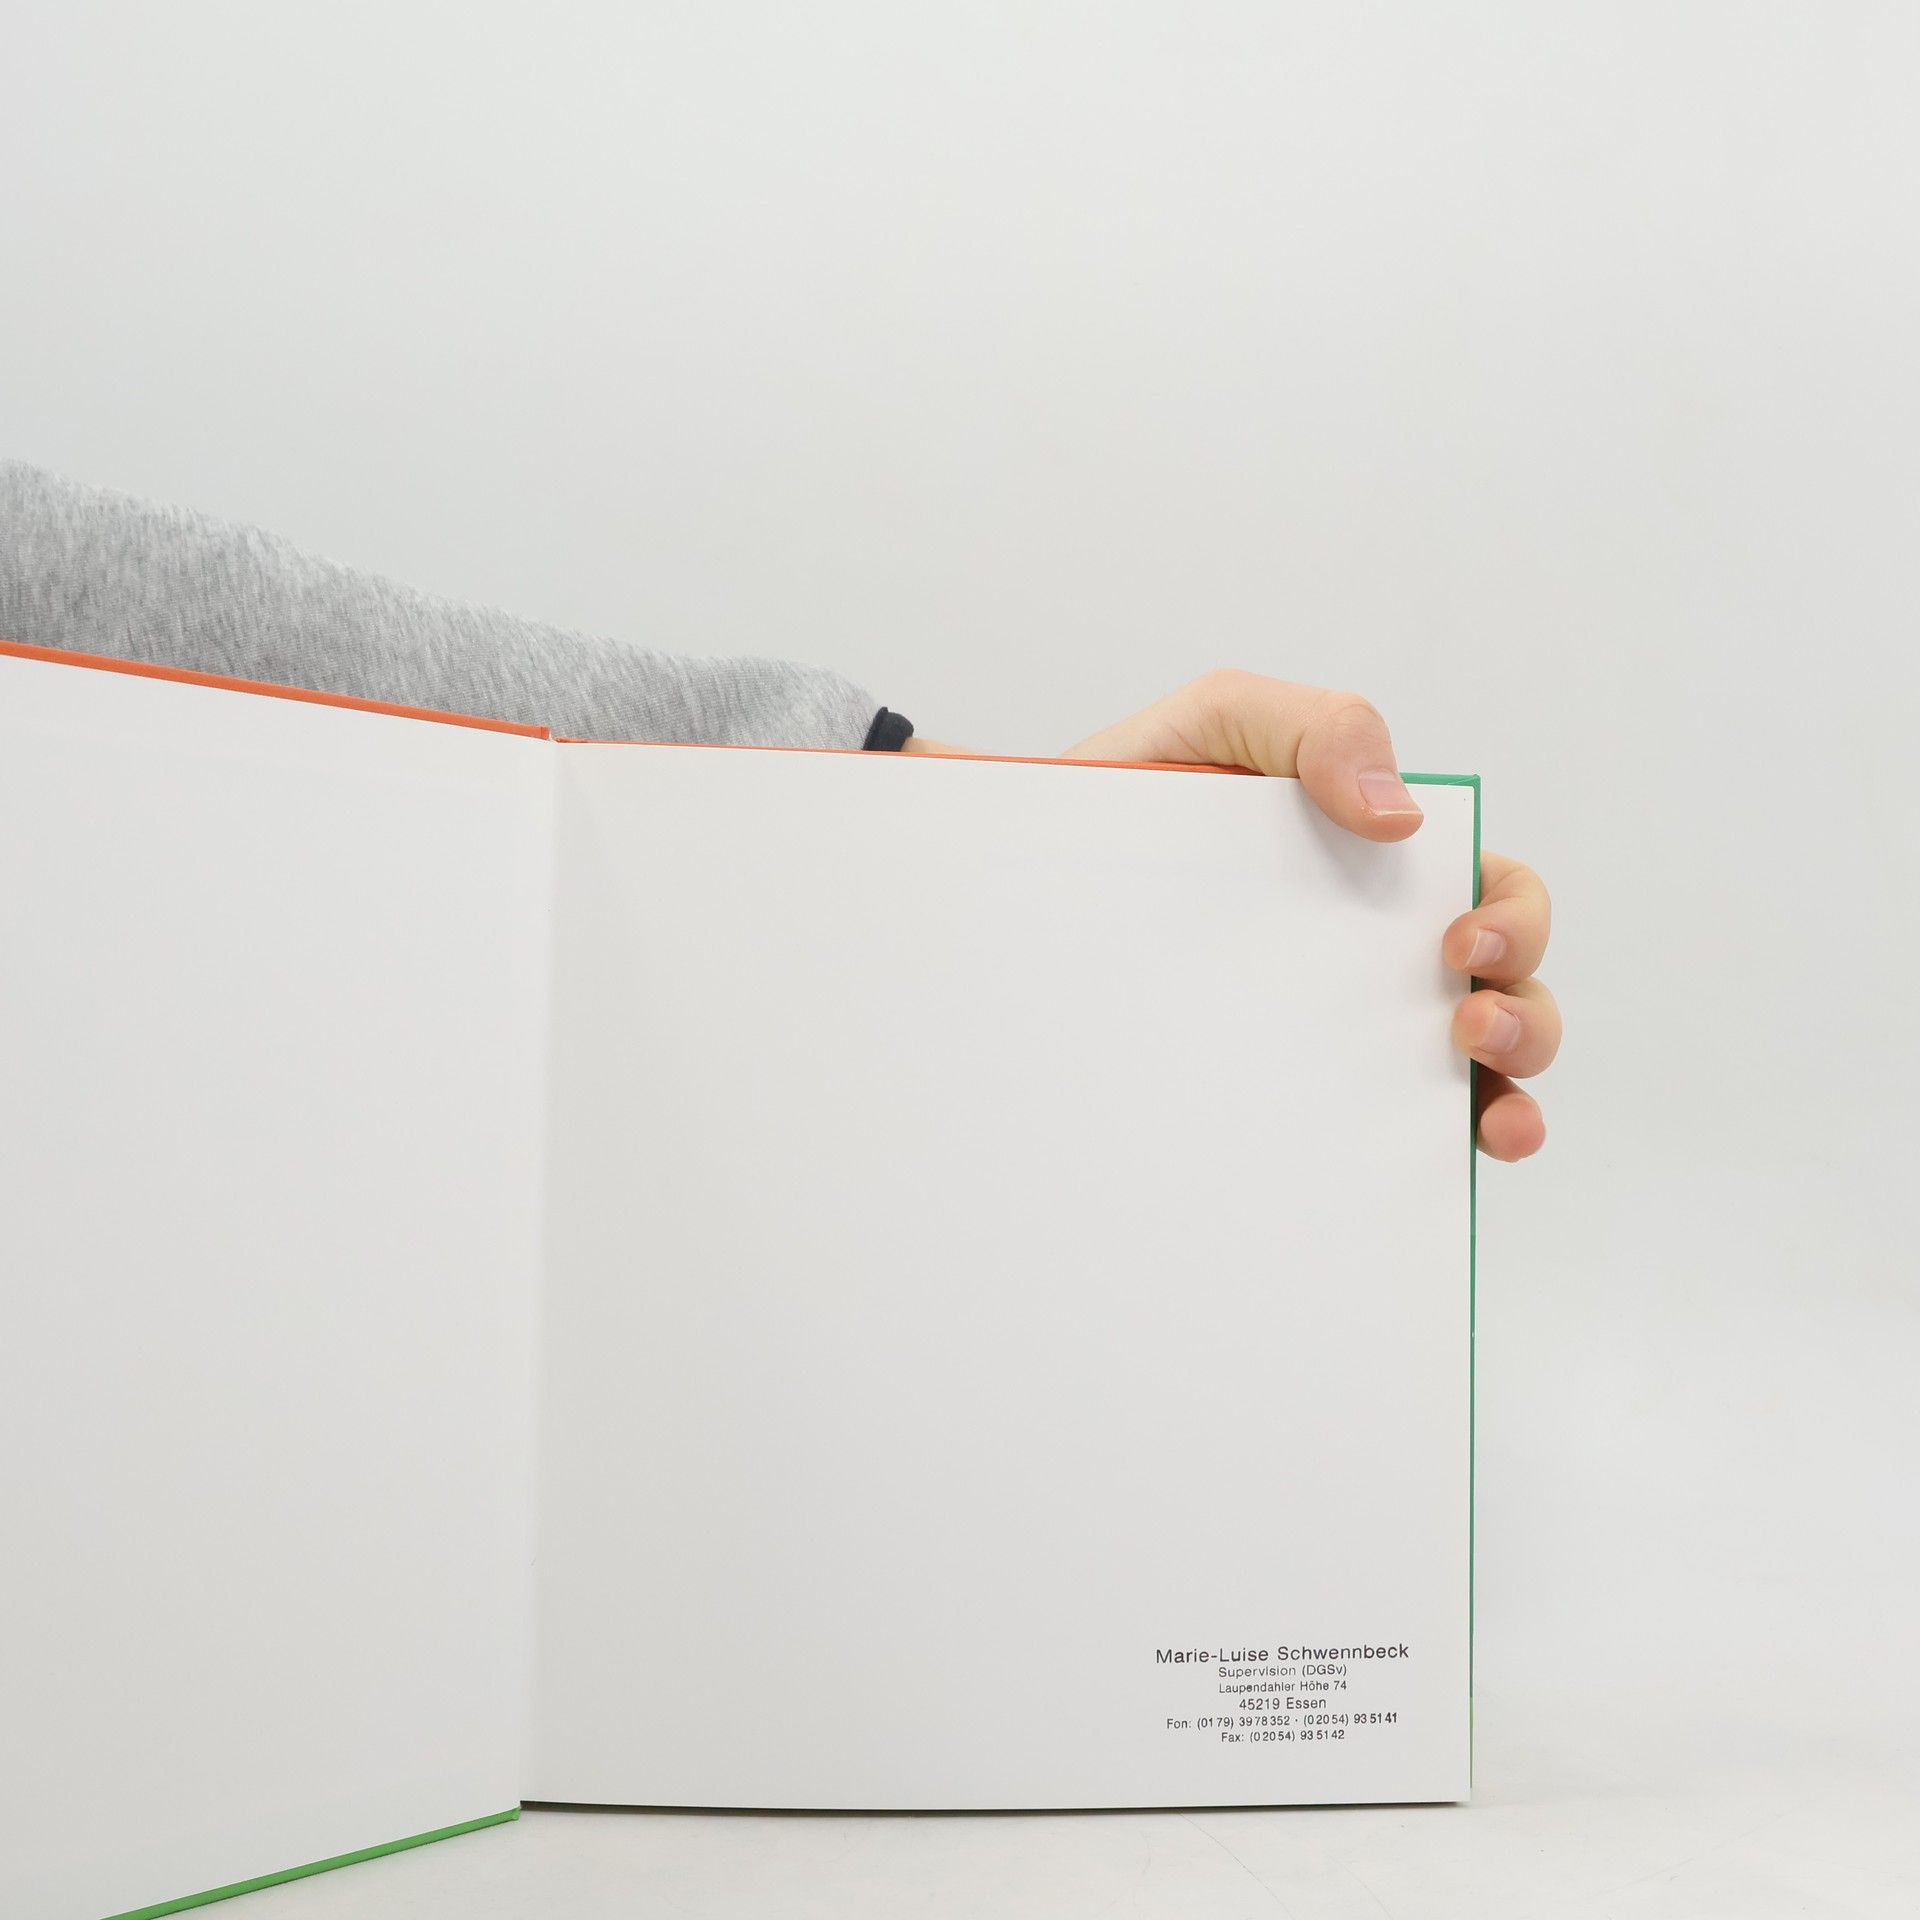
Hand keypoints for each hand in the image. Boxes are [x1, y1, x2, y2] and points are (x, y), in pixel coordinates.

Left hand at [913, 668, 1556, 1159]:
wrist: (1019, 877)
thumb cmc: (1132, 798)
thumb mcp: (1217, 725)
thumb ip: (1315, 728)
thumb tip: (1401, 816)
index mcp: (1377, 869)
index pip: (1490, 892)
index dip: (1512, 919)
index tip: (1462, 942)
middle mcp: (1375, 955)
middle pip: (1502, 993)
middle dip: (1524, 1016)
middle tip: (1468, 1022)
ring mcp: (1338, 1031)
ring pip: (1471, 1074)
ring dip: (1510, 1091)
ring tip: (1490, 1113)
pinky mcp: (1293, 1095)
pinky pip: (1390, 1138)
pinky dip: (1448, 1152)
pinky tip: (1457, 1158)